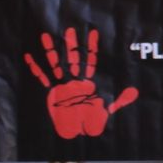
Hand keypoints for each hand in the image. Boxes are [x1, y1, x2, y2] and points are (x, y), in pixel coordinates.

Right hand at [22, 27, 137, 138]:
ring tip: (45, 35)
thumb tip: (134, 92)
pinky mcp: (52, 93)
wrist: (77, 133)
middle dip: (71, 45)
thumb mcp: (108, 110)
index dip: (91, 47)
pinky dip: (36, 68)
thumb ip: (120, 100)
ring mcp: (62, 85)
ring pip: (56, 64)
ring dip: (51, 51)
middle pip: (72, 59)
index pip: (91, 61)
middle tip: (69, 28)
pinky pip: (42, 78)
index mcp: (88, 82)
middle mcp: (74, 81)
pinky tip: (28, 56)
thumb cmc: (92, 121)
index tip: (93, 32)